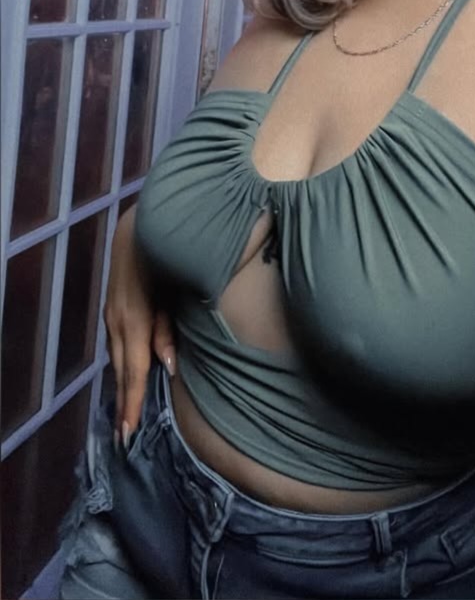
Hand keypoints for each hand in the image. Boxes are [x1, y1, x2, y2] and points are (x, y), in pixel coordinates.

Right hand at [104, 205, 176, 447]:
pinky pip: (118, 345)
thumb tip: (167, 366)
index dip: (132, 403)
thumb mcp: (172, 295)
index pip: (134, 371)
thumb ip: (168, 331)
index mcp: (134, 321)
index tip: (129, 434)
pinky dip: (122, 366)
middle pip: (122, 370)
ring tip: (125, 415)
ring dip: (122, 386)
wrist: (139, 228)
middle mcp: (118, 323)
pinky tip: (127, 377)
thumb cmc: (167, 258)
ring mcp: (112, 315)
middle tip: (126, 436)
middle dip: (124, 402)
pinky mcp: (113, 309)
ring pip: (118, 359)